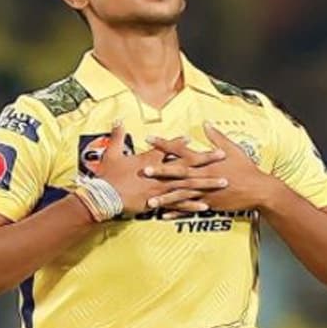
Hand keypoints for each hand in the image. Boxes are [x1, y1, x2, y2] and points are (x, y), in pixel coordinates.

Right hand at [94, 122, 228, 215]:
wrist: (103, 198)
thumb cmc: (108, 177)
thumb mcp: (111, 154)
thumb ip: (117, 136)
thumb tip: (118, 120)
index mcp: (149, 161)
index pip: (167, 149)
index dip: (179, 143)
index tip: (191, 137)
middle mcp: (159, 174)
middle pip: (187, 165)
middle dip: (206, 160)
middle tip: (222, 155)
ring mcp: (161, 190)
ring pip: (188, 186)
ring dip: (206, 183)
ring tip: (223, 182)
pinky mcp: (158, 204)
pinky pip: (178, 205)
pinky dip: (192, 206)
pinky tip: (205, 206)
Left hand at [145, 123, 282, 214]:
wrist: (258, 190)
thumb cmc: (246, 167)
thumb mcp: (233, 148)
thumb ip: (216, 137)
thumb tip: (206, 123)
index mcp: (206, 161)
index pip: (181, 150)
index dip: (165, 144)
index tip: (150, 139)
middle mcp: (203, 176)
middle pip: (178, 173)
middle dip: (160, 172)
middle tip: (144, 171)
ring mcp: (205, 192)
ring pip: (181, 195)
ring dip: (165, 198)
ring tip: (150, 200)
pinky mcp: (209, 204)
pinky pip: (189, 210)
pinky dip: (177, 213)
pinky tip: (164, 215)